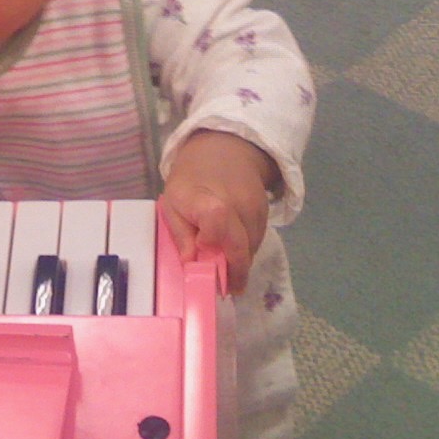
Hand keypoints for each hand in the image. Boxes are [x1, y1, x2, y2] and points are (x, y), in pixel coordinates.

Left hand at [159, 130, 277, 294]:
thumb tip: (190, 264)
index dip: (211, 241)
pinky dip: (247, 250)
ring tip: (229, 275)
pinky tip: (235, 253)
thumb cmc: (191, 179)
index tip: (202, 257)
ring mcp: (254, 209)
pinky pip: (258, 239)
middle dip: (234, 273)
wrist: (225, 149)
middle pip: (240, 246)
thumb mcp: (172, 202)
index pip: (216, 221)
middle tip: (227, 290)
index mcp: (205, 197)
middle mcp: (236, 204)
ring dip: (241, 263)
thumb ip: (180, 233)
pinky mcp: (265, 213)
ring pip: (252, 247)